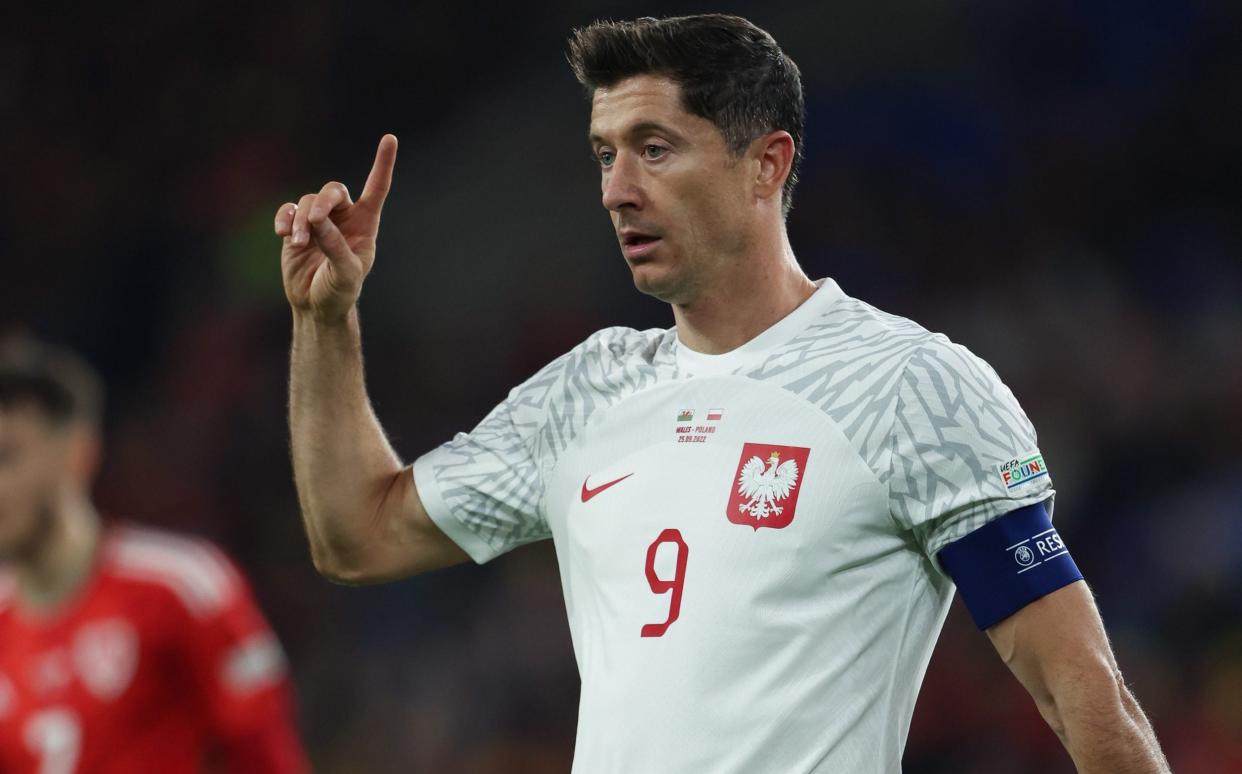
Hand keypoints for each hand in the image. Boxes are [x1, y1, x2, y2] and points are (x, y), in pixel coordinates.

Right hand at [275, 135, 397, 321]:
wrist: (316, 306)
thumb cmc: (340, 292)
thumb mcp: (345, 274)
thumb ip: (335, 247)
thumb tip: (318, 220)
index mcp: (365, 225)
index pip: (376, 188)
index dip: (383, 164)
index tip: (390, 138)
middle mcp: (343, 218)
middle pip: (334, 191)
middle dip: (323, 201)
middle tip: (315, 221)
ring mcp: (318, 221)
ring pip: (308, 202)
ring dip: (301, 220)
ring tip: (298, 242)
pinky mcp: (295, 228)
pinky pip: (288, 211)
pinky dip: (285, 218)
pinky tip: (283, 233)